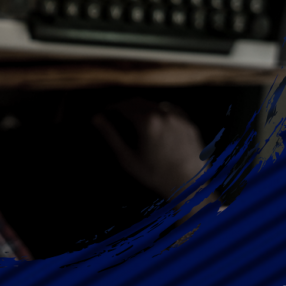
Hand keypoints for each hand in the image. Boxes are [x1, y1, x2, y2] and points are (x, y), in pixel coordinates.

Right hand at [93, 99, 207, 199]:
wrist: (189, 184)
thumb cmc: (155, 174)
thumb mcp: (127, 157)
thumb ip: (110, 135)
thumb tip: (95, 117)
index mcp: (146, 120)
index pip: (123, 106)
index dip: (111, 108)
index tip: (105, 113)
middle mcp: (163, 112)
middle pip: (138, 101)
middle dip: (125, 106)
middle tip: (116, 115)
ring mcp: (178, 116)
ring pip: (154, 104)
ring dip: (142, 108)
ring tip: (135, 120)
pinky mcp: (188, 121)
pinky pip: (170, 110)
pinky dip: (159, 112)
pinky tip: (155, 123)